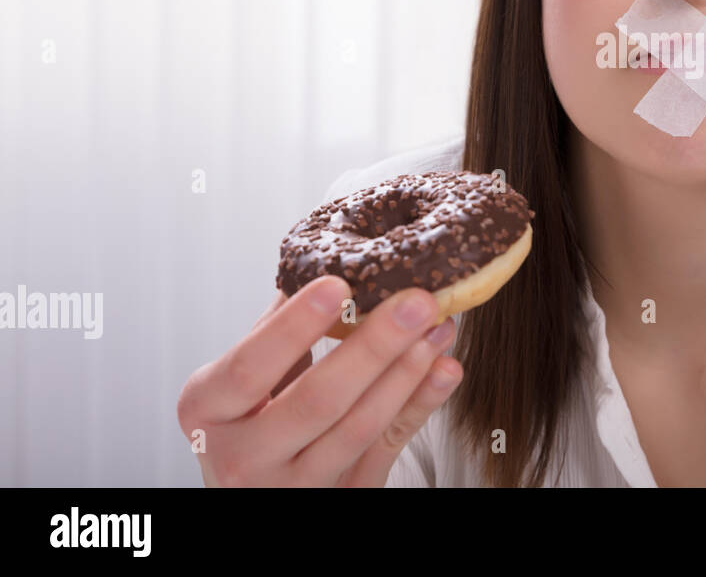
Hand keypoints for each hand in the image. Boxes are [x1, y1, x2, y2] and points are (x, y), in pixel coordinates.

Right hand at [177, 276, 461, 485]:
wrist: (254, 495)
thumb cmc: (246, 426)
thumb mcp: (240, 382)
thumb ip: (274, 330)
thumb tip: (320, 260)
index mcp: (208, 410)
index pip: (249, 366)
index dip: (294, 326)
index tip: (338, 284)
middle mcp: (241, 457)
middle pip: (316, 400)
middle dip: (374, 347)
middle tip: (417, 302)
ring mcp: (289, 487)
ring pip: (358, 429)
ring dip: (406, 373)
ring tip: (438, 329)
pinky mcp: (336, 499)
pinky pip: (385, 449)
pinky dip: (419, 406)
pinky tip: (443, 370)